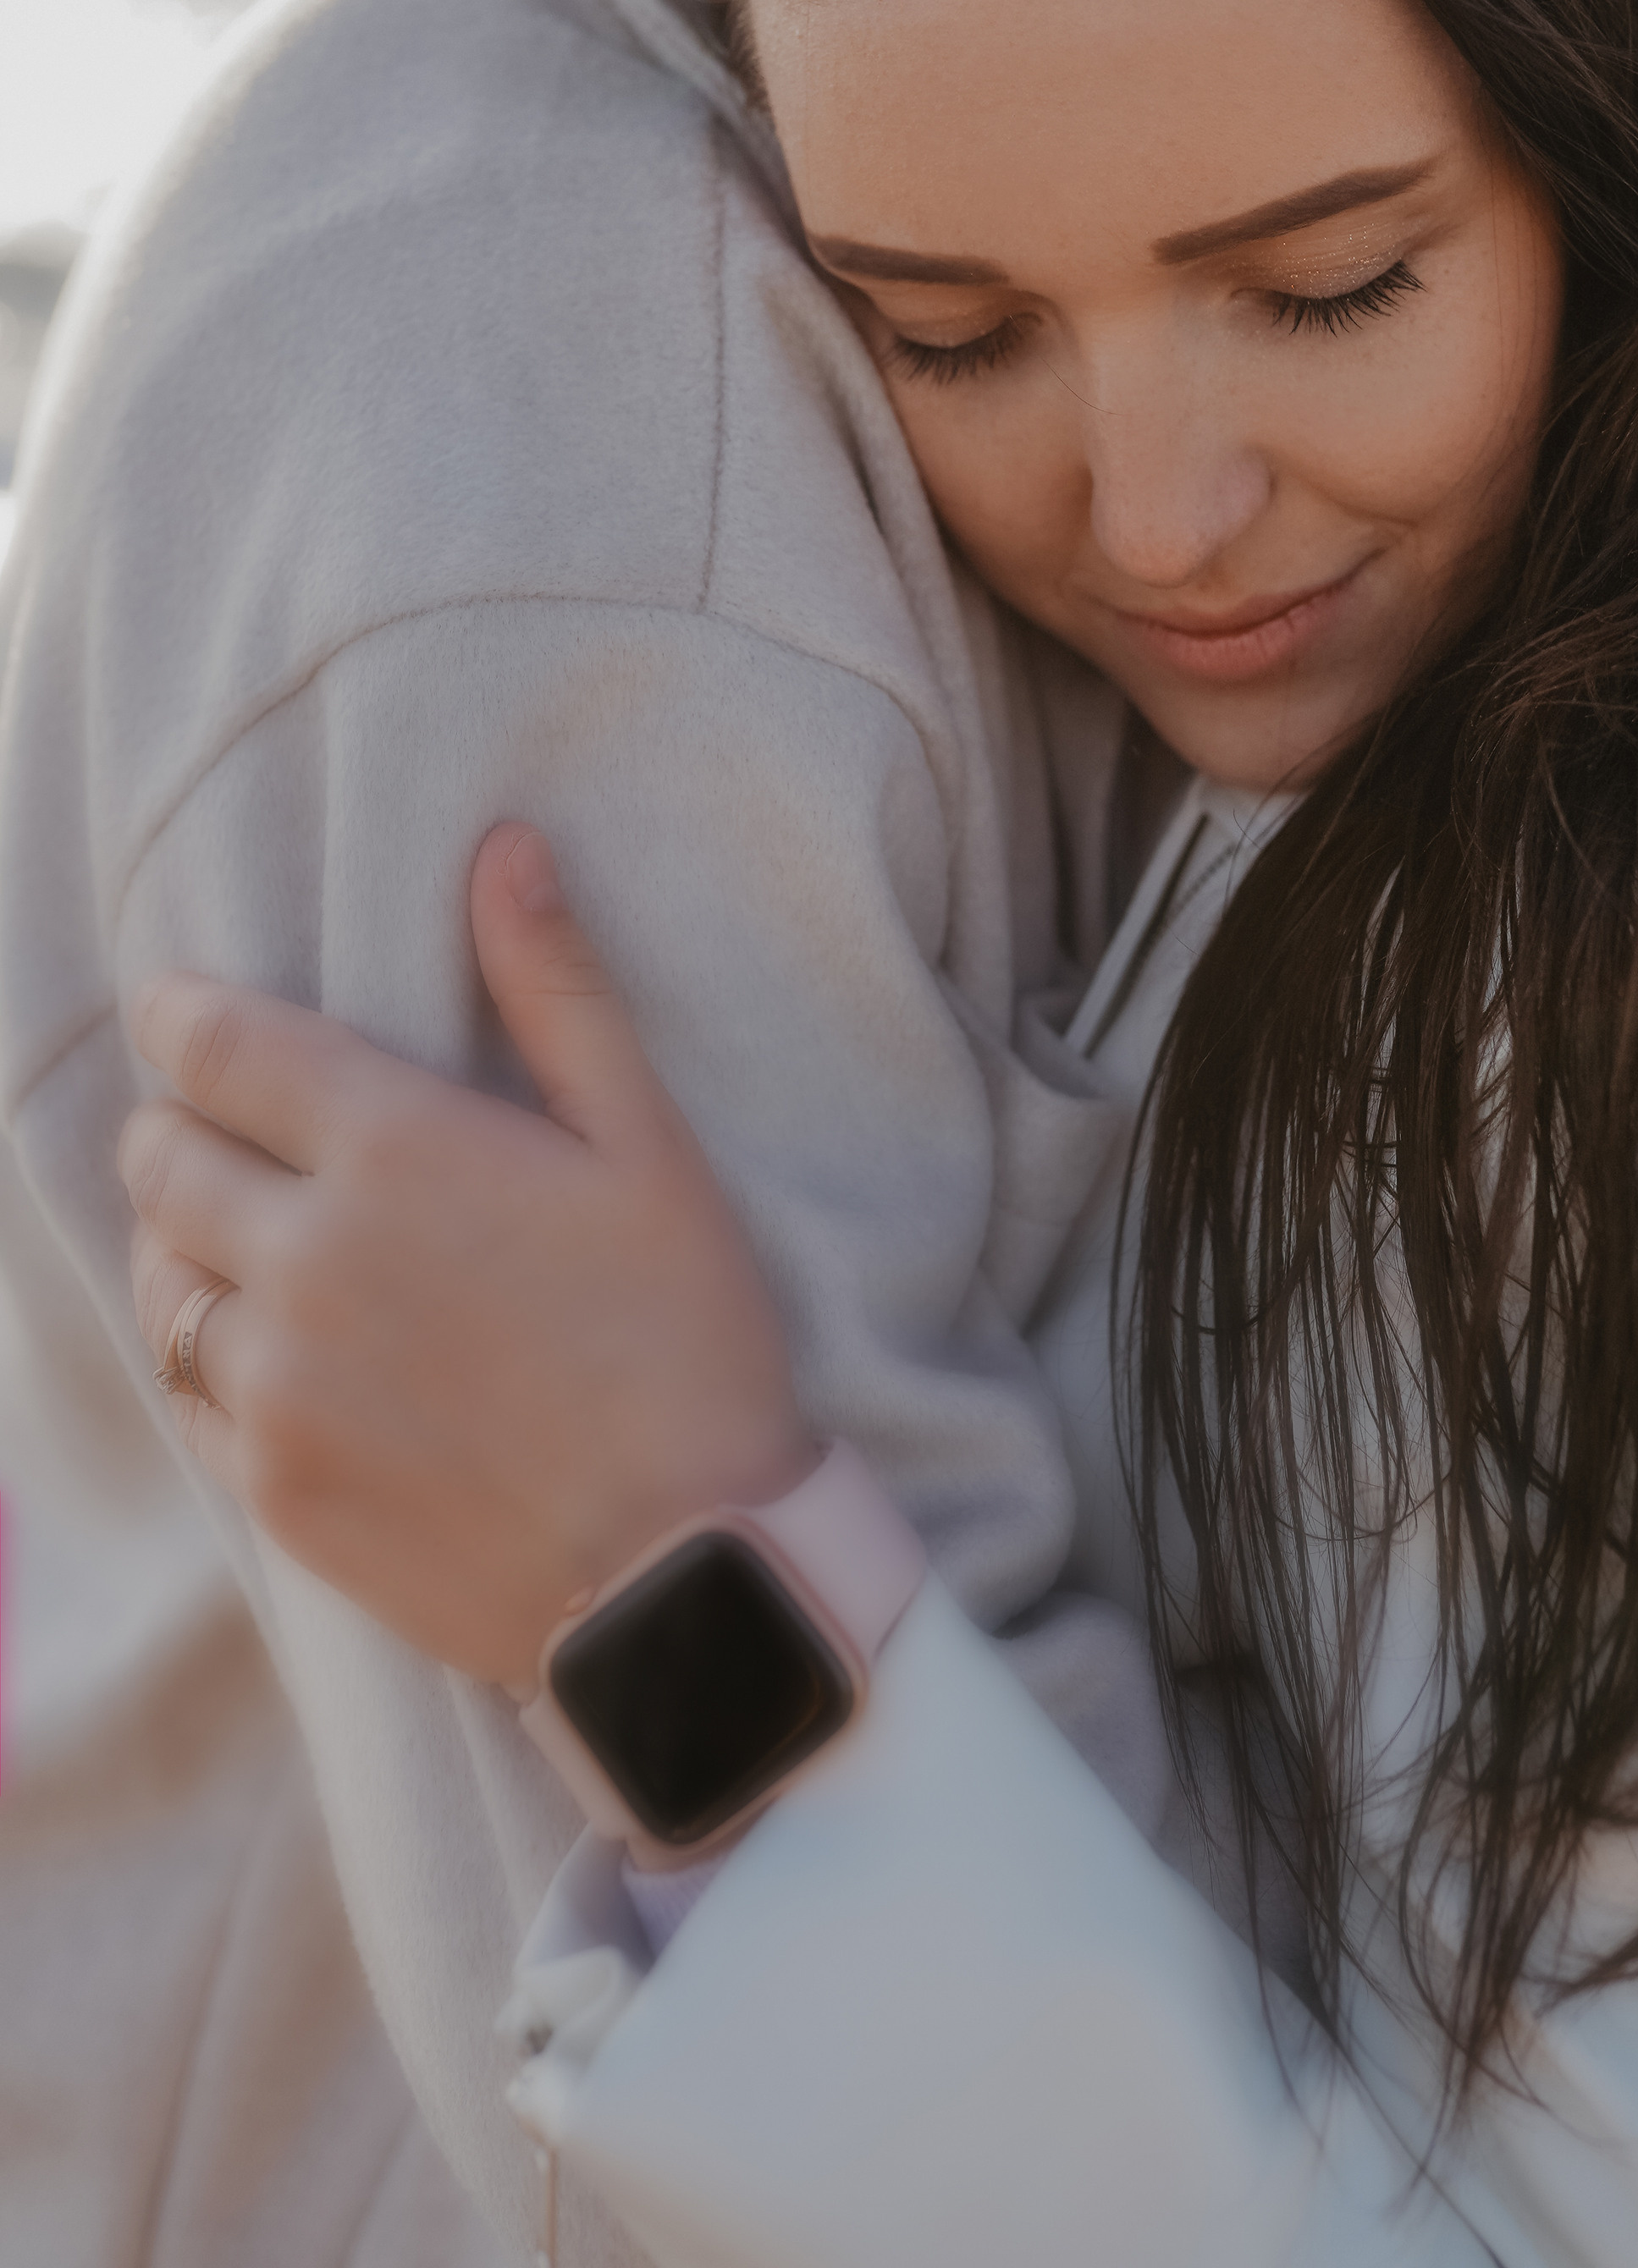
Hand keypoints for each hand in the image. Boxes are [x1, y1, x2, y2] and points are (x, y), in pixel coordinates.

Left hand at [121, 824, 815, 1688]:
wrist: (684, 1579)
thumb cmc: (688, 1342)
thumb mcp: (647, 1146)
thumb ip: (556, 990)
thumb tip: (505, 847)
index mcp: (395, 1150)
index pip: (216, 1047)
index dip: (185, 1016)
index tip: (185, 1011)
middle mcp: (307, 1259)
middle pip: (160, 1154)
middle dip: (181, 1124)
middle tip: (231, 1127)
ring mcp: (276, 1384)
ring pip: (159, 1276)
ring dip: (186, 1243)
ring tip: (249, 1240)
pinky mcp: (272, 1487)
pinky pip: (184, 1392)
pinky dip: (208, 1353)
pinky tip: (275, 1351)